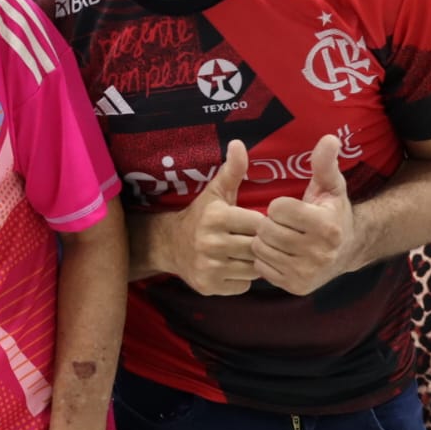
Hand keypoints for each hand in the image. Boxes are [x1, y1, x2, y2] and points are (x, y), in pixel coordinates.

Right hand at [159, 141, 264, 295]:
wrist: (169, 245)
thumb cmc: (201, 216)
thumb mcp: (215, 192)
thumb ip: (232, 170)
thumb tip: (239, 143)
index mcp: (217, 217)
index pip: (259, 224)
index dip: (260, 224)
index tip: (254, 224)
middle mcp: (211, 243)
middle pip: (257, 247)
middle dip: (257, 245)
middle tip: (249, 240)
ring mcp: (209, 267)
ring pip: (252, 269)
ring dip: (252, 263)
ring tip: (242, 253)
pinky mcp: (209, 286)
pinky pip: (242, 286)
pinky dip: (241, 279)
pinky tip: (232, 267)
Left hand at [252, 134, 357, 294]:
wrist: (346, 251)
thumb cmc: (332, 212)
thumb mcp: (331, 186)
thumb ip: (325, 163)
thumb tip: (329, 138)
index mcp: (327, 226)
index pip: (278, 208)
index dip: (280, 205)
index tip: (290, 208)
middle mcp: (320, 253)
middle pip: (266, 230)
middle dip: (270, 223)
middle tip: (282, 224)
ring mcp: (308, 272)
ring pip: (261, 249)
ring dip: (265, 241)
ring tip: (281, 238)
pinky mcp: (297, 287)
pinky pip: (262, 268)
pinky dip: (266, 260)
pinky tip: (281, 254)